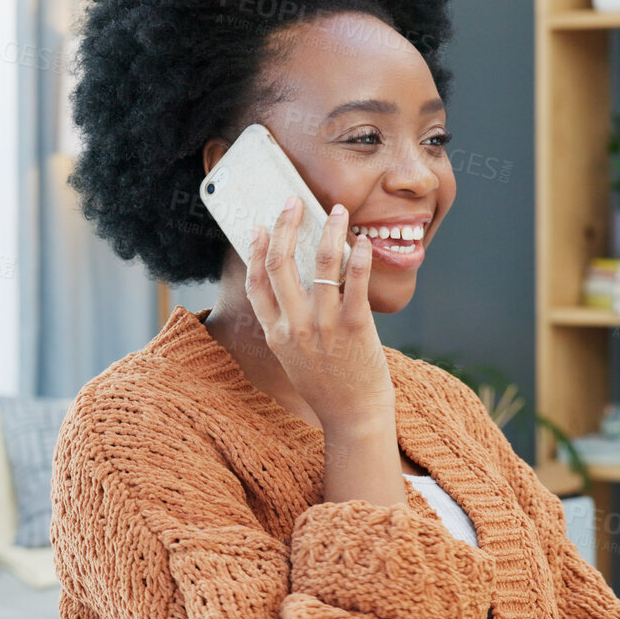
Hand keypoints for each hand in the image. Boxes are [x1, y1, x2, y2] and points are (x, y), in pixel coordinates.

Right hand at [245, 197, 389, 434]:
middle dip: (285, 225)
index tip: (261, 226)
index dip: (256, 249)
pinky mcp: (355, 327)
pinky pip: (356, 281)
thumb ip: (288, 324)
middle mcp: (294, 326)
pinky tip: (363, 242)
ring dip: (329, 230)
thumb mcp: (293, 356)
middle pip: (280, 263)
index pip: (256, 282)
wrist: (352, 417)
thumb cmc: (327, 386)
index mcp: (275, 333)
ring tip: (338, 211)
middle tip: (294, 201)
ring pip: (320, 263)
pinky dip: (359, 256)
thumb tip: (295, 286)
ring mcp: (324, 326)